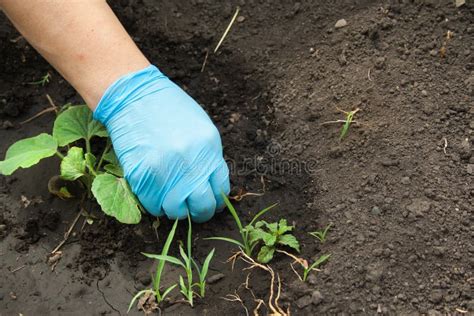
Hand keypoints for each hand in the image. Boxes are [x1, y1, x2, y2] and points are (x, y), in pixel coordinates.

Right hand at [94, 65, 229, 222]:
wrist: (133, 96)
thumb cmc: (169, 108)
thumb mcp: (200, 128)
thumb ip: (208, 156)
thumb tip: (211, 184)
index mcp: (208, 149)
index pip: (221, 189)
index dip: (216, 199)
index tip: (211, 201)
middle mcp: (189, 163)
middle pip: (203, 206)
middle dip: (201, 211)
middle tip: (195, 209)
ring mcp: (164, 172)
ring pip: (177, 211)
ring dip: (177, 210)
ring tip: (174, 202)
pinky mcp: (141, 177)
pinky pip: (153, 206)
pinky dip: (157, 205)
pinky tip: (157, 195)